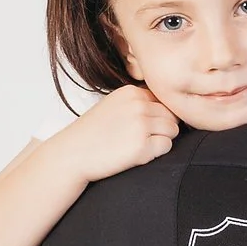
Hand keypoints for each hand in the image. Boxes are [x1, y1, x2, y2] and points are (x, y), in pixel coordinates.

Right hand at [53, 85, 179, 182]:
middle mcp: (138, 105)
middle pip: (172, 115)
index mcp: (131, 92)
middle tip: (141, 138)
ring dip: (161, 140)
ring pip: (173, 130)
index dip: (159, 115)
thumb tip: (170, 108)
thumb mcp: (115, 105)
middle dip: (162, 128)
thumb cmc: (93, 133)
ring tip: (138, 144)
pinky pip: (167, 147)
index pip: (164, 100)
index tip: (144, 125)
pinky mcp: (142, 146)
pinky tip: (137, 153)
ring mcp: (141, 125)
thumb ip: (139, 102)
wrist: (72, 153)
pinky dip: (156, 153)